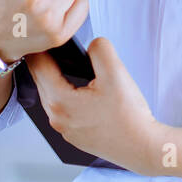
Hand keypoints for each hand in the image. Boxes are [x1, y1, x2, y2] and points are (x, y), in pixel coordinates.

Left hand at [27, 37, 162, 175]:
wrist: (143, 148)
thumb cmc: (129, 116)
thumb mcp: (116, 74)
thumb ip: (101, 49)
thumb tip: (92, 43)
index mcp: (59, 100)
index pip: (38, 64)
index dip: (42, 45)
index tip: (46, 33)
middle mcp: (55, 116)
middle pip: (41, 80)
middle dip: (45, 60)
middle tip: (53, 42)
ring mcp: (63, 129)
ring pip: (50, 95)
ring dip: (55, 78)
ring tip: (66, 63)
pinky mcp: (74, 135)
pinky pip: (62, 109)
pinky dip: (65, 94)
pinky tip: (80, 88)